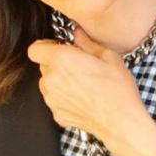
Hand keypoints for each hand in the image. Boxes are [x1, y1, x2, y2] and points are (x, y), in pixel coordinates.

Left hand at [27, 27, 146, 141]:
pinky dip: (64, 97)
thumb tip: (77, 33)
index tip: (57, 48)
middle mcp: (51, 79)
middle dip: (56, 64)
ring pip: (48, 83)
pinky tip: (82, 98)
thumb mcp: (108, 57)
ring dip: (59, 81)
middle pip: (43, 66)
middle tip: (78, 66)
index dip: (45, 47)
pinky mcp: (56, 113)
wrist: (120, 121)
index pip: (34, 49)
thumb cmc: (117, 90)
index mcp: (61, 60)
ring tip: (82, 84)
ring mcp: (51, 98)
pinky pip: (54, 100)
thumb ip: (87, 42)